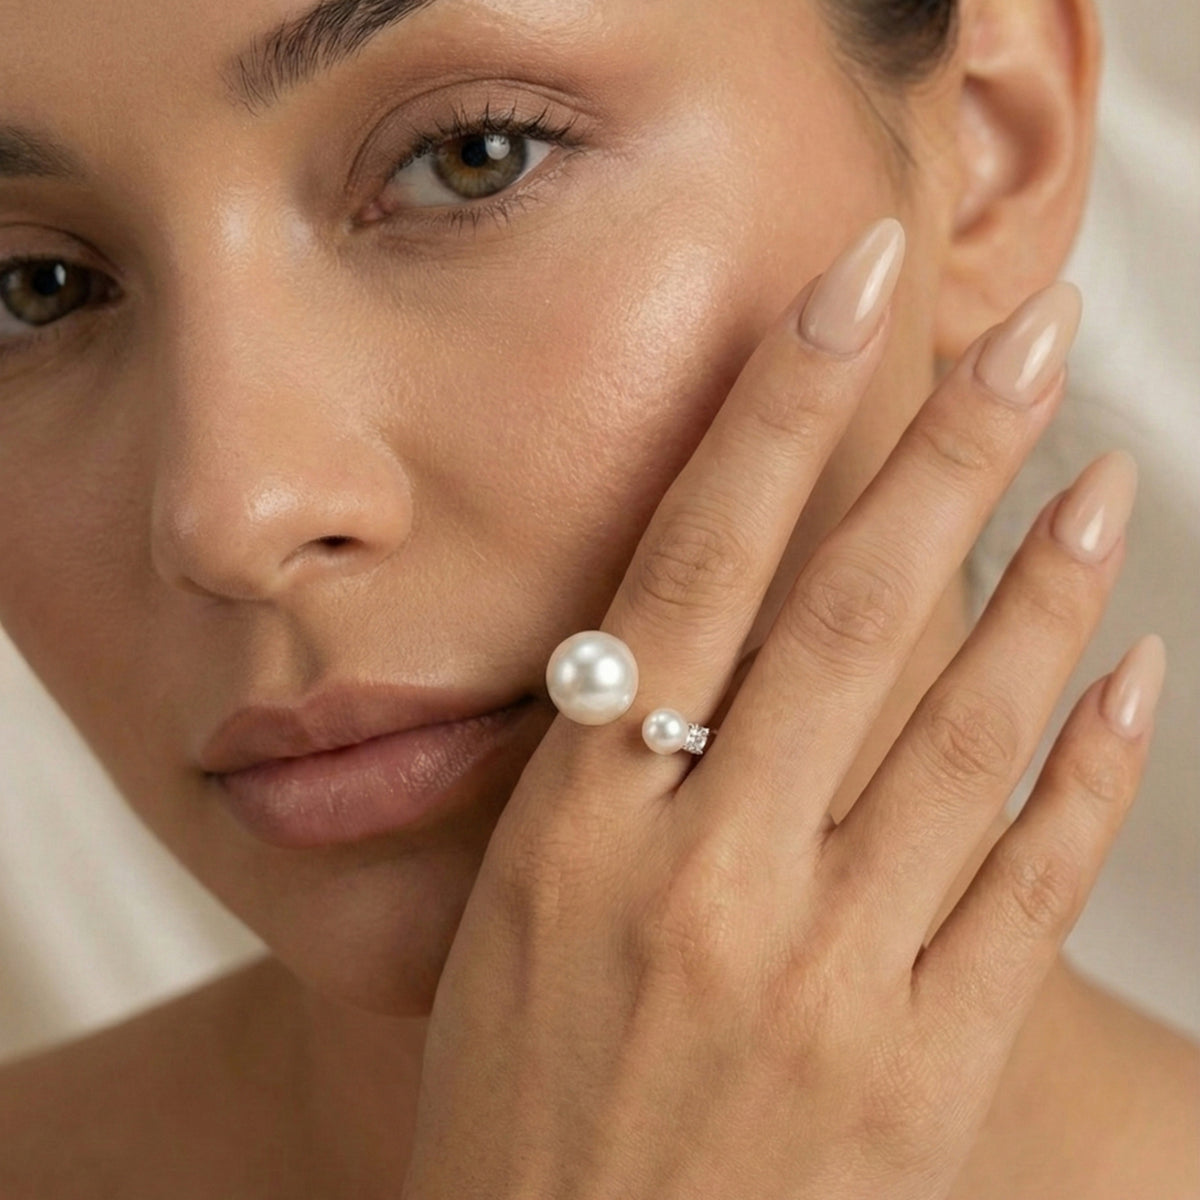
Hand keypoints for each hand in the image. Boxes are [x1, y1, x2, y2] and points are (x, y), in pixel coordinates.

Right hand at [400, 218, 1160, 1198]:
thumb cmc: (520, 1098)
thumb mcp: (512, 913)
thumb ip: (603, 771)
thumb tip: (694, 627)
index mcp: (579, 827)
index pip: (695, 567)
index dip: (774, 413)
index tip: (841, 294)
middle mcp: (704, 876)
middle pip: (850, 615)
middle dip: (942, 450)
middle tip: (1023, 331)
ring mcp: (825, 974)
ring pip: (963, 730)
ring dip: (1045, 588)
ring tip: (1098, 473)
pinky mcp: (922, 1069)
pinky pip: (1027, 887)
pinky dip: (1089, 770)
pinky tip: (1134, 673)